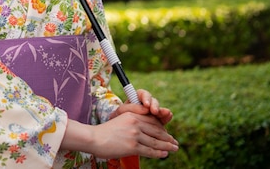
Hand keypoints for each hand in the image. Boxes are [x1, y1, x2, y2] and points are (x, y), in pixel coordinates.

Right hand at [62, 114, 177, 159]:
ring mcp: (134, 134)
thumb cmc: (106, 131)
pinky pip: (149, 150)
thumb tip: (147, 128)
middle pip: (156, 131)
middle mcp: (135, 123)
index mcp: (133, 115)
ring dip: (167, 146)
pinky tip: (164, 154)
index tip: (168, 134)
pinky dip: (158, 153)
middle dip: (168, 138)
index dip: (163, 129)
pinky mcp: (132, 146)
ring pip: (155, 141)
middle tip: (175, 142)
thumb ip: (133, 121)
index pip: (153, 121)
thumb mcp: (120, 119)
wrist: (94, 138)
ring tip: (174, 149)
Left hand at [112, 89, 172, 125]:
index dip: (145, 98)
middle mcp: (145, 105)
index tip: (146, 104)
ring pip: (159, 109)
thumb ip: (131, 108)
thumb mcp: (121, 113)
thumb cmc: (118, 120)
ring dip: (162, 111)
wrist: (119, 133)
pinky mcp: (157, 121)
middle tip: (155, 111)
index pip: (142, 94)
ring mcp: (152, 113)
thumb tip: (145, 108)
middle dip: (155, 105)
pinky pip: (164, 117)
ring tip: (165, 113)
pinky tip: (169, 116)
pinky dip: (166, 117)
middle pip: (153, 101)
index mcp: (135, 100)